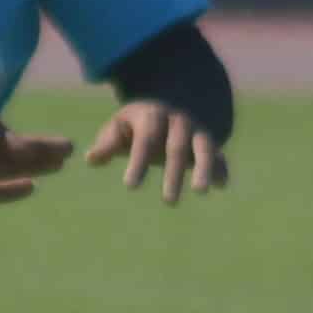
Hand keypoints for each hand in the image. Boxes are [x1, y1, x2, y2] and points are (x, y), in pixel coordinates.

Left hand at [0, 77, 76, 219]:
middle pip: (16, 152)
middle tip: (70, 151)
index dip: (35, 139)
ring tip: (60, 166)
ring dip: (35, 167)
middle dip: (42, 151)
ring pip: (11, 170)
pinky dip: (12, 190)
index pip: (7, 133)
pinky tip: (32, 188)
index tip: (60, 141)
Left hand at [85, 101, 227, 204]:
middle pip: (176, 146)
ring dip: (204, 168)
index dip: (138, 162)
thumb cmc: (135, 126)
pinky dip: (221, 168)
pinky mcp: (208, 143)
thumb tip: (90, 158)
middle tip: (169, 202)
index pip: (145, 138)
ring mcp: (195, 130)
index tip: (130, 186)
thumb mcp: (118, 128)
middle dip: (173, 174)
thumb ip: (107, 143)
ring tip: (200, 191)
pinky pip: (218, 154)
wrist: (165, 110)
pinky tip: (222, 185)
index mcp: (151, 115)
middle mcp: (177, 120)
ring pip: (204, 147)